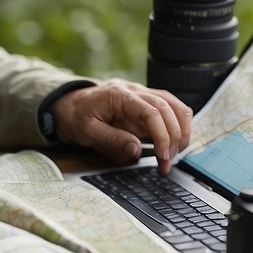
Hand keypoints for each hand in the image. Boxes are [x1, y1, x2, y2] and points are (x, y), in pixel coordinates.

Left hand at [49, 79, 192, 173]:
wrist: (70, 105)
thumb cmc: (77, 117)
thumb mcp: (87, 131)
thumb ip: (112, 140)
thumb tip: (136, 150)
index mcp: (120, 96)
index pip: (152, 110)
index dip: (163, 134)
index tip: (163, 155)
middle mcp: (135, 91)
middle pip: (168, 106)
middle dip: (175, 136)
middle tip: (168, 161)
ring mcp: (143, 96)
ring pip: (175, 105)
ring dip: (182, 129)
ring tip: (174, 154)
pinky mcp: (147, 104)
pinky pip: (171, 109)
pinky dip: (179, 125)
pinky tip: (175, 143)